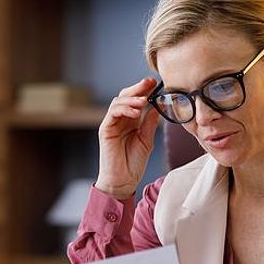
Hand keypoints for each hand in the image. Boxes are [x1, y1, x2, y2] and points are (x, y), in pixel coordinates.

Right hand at [96, 78, 161, 198]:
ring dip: (132, 99)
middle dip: (138, 88)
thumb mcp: (147, 140)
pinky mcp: (105, 129)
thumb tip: (158, 105)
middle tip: (150, 83)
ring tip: (144, 101)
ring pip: (118, 101)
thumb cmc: (133, 163)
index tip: (156, 83)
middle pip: (125, 96)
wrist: (122, 181)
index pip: (136, 99)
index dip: (145, 90)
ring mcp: (111, 123)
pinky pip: (112, 113)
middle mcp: (120, 119)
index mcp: (131, 121)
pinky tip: (136, 112)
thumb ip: (150, 123)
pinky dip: (124, 109)